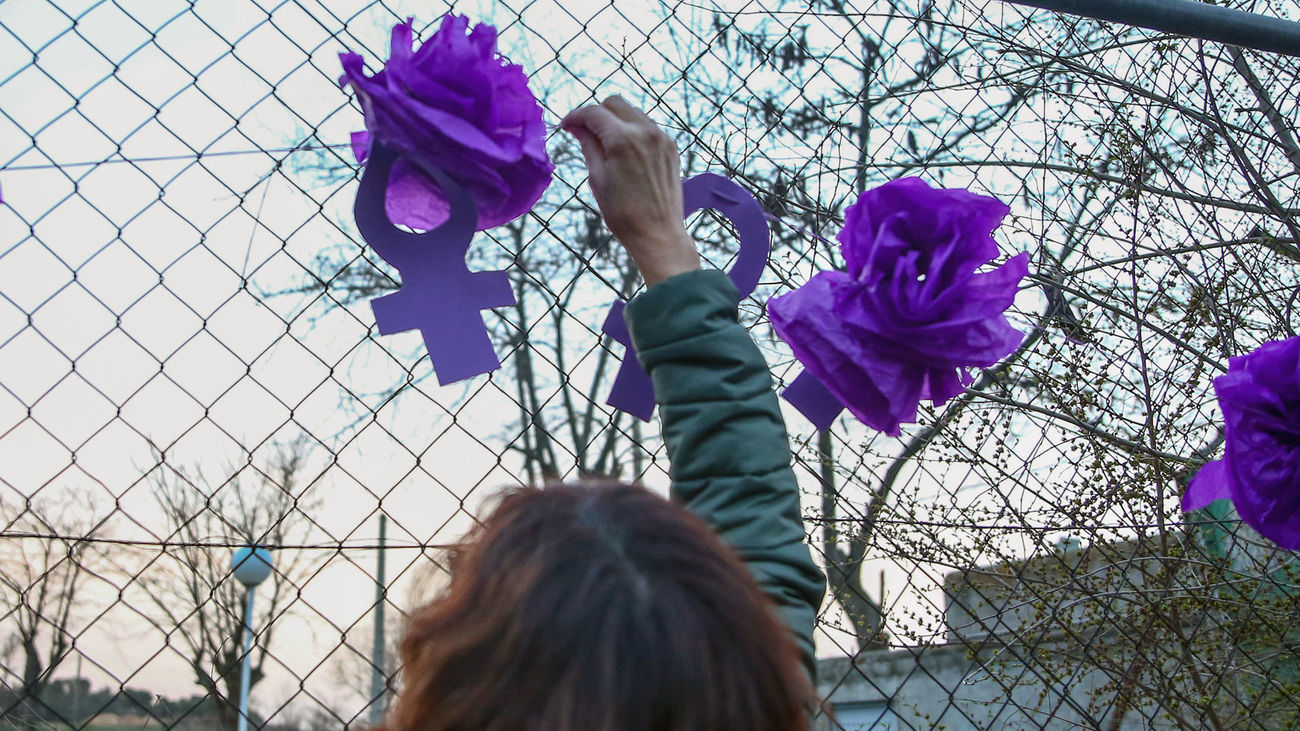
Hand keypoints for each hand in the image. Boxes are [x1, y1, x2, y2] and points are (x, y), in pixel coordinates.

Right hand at [561, 96, 699, 286]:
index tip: (566, 126)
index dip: (575, 116)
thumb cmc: (623, 213)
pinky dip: (632, 130)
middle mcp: (646, 131)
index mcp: (623, 139)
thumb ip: (588, 146)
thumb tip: (577, 127)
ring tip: (603, 143)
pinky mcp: (670, 148)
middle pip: (615, 103)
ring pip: (633, 112)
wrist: (658, 234)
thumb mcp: (597, 178)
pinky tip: (623, 150)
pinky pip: (647, 127)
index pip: (594, 112)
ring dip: (615, 120)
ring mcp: (661, 138)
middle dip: (596, 113)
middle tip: (583, 132)